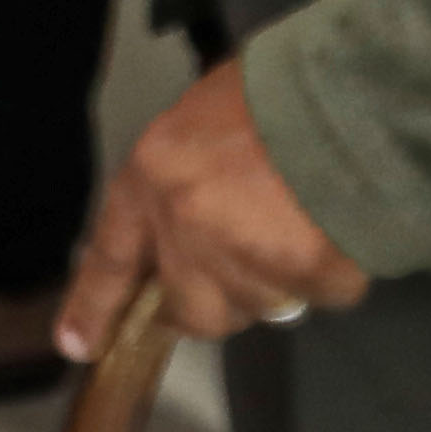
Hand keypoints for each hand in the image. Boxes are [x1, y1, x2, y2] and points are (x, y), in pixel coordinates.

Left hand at [55, 63, 371, 359]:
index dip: (95, 305)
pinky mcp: (303, 270)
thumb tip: (180, 229)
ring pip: (256, 307)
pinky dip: (331, 272)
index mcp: (153, 176)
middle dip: (214, 303)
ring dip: (278, 282)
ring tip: (303, 225)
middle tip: (245, 269)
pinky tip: (340, 230)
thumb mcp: (201, 117)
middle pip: (190, 308)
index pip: (112, 255)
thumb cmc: (276, 86)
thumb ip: (182, 179)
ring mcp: (243, 253)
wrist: (351, 86)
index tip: (79, 345)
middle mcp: (186, 225)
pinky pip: (317, 295)